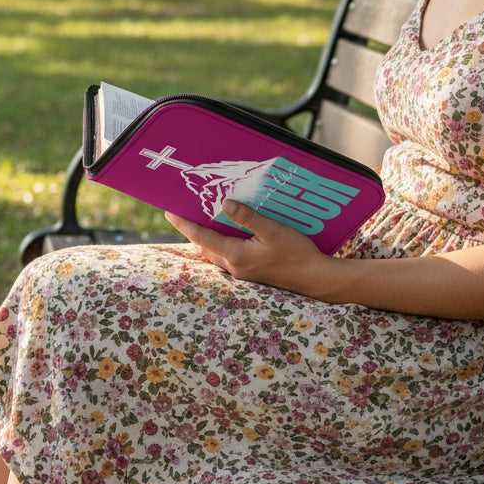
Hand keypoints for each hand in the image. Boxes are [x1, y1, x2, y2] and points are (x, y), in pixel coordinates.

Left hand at [165, 199, 327, 294]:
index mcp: (236, 255)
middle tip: (180, 213)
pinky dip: (217, 244)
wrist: (314, 279)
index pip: (202, 237)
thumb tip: (225, 204)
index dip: (185, 224)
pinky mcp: (250, 273)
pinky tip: (223, 235)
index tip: (169, 212)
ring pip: (214, 253)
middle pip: (204, 247)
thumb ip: (248, 217)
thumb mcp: (273, 230)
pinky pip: (225, 257)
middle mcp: (234, 266)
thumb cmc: (296, 253)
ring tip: (197, 221)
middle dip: (191, 231)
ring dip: (204, 239)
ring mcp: (242, 272)